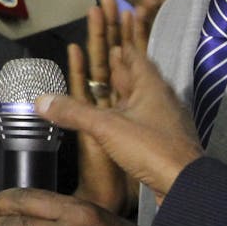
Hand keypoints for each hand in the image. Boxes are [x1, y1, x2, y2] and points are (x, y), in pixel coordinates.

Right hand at [38, 37, 201, 201]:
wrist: (186, 187)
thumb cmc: (152, 148)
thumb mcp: (106, 127)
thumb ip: (73, 112)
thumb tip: (41, 100)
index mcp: (151, 87)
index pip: (136, 57)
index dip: (122, 45)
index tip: (111, 38)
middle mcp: (161, 100)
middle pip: (138, 76)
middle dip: (121, 67)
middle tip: (106, 56)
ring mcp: (164, 121)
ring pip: (141, 99)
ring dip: (125, 92)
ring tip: (108, 88)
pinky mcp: (164, 141)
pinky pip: (143, 119)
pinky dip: (130, 114)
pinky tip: (121, 122)